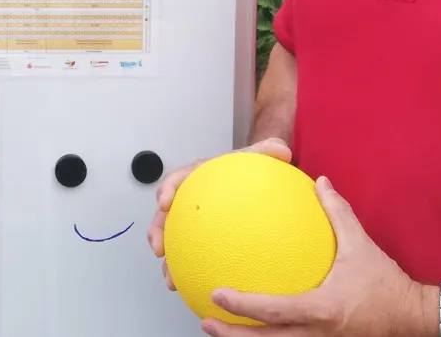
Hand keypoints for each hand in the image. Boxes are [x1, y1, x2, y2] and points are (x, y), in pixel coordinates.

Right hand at [147, 137, 295, 288]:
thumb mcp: (257, 157)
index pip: (177, 179)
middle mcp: (188, 199)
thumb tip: (282, 150)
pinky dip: (189, 272)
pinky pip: (190, 255)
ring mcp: (191, 221)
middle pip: (165, 215)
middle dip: (157, 232)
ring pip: (172, 240)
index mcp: (197, 176)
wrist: (249, 181)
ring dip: (168, 261)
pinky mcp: (200, 239)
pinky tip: (195, 289)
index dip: (167, 190)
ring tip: (170, 279)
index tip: (164, 203)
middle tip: (158, 248)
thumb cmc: (247, 169)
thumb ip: (267, 151)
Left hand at [202, 177, 430, 336]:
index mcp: (322, 308)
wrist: (411, 316)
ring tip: (219, 328)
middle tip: (206, 320)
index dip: (243, 306)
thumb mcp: (361, 245)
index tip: (218, 294)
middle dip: (232, 335)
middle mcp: (317, 333)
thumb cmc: (386, 284)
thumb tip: (320, 183)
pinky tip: (253, 327)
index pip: (274, 311)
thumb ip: (337, 212)